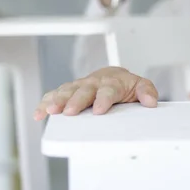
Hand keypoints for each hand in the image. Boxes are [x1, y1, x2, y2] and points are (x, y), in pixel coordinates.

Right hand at [34, 67, 157, 120]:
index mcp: (112, 83)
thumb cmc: (126, 85)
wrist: (114, 76)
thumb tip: (151, 102)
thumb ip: (147, 92)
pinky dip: (45, 103)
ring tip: (49, 111)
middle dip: (76, 101)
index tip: (98, 110)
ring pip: (66, 92)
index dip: (103, 100)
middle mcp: (93, 83)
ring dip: (57, 101)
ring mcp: (79, 86)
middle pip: (84, 91)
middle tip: (70, 111)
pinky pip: (55, 95)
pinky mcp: (68, 91)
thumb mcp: (141, 86)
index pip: (108, 90)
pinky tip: (39, 113)